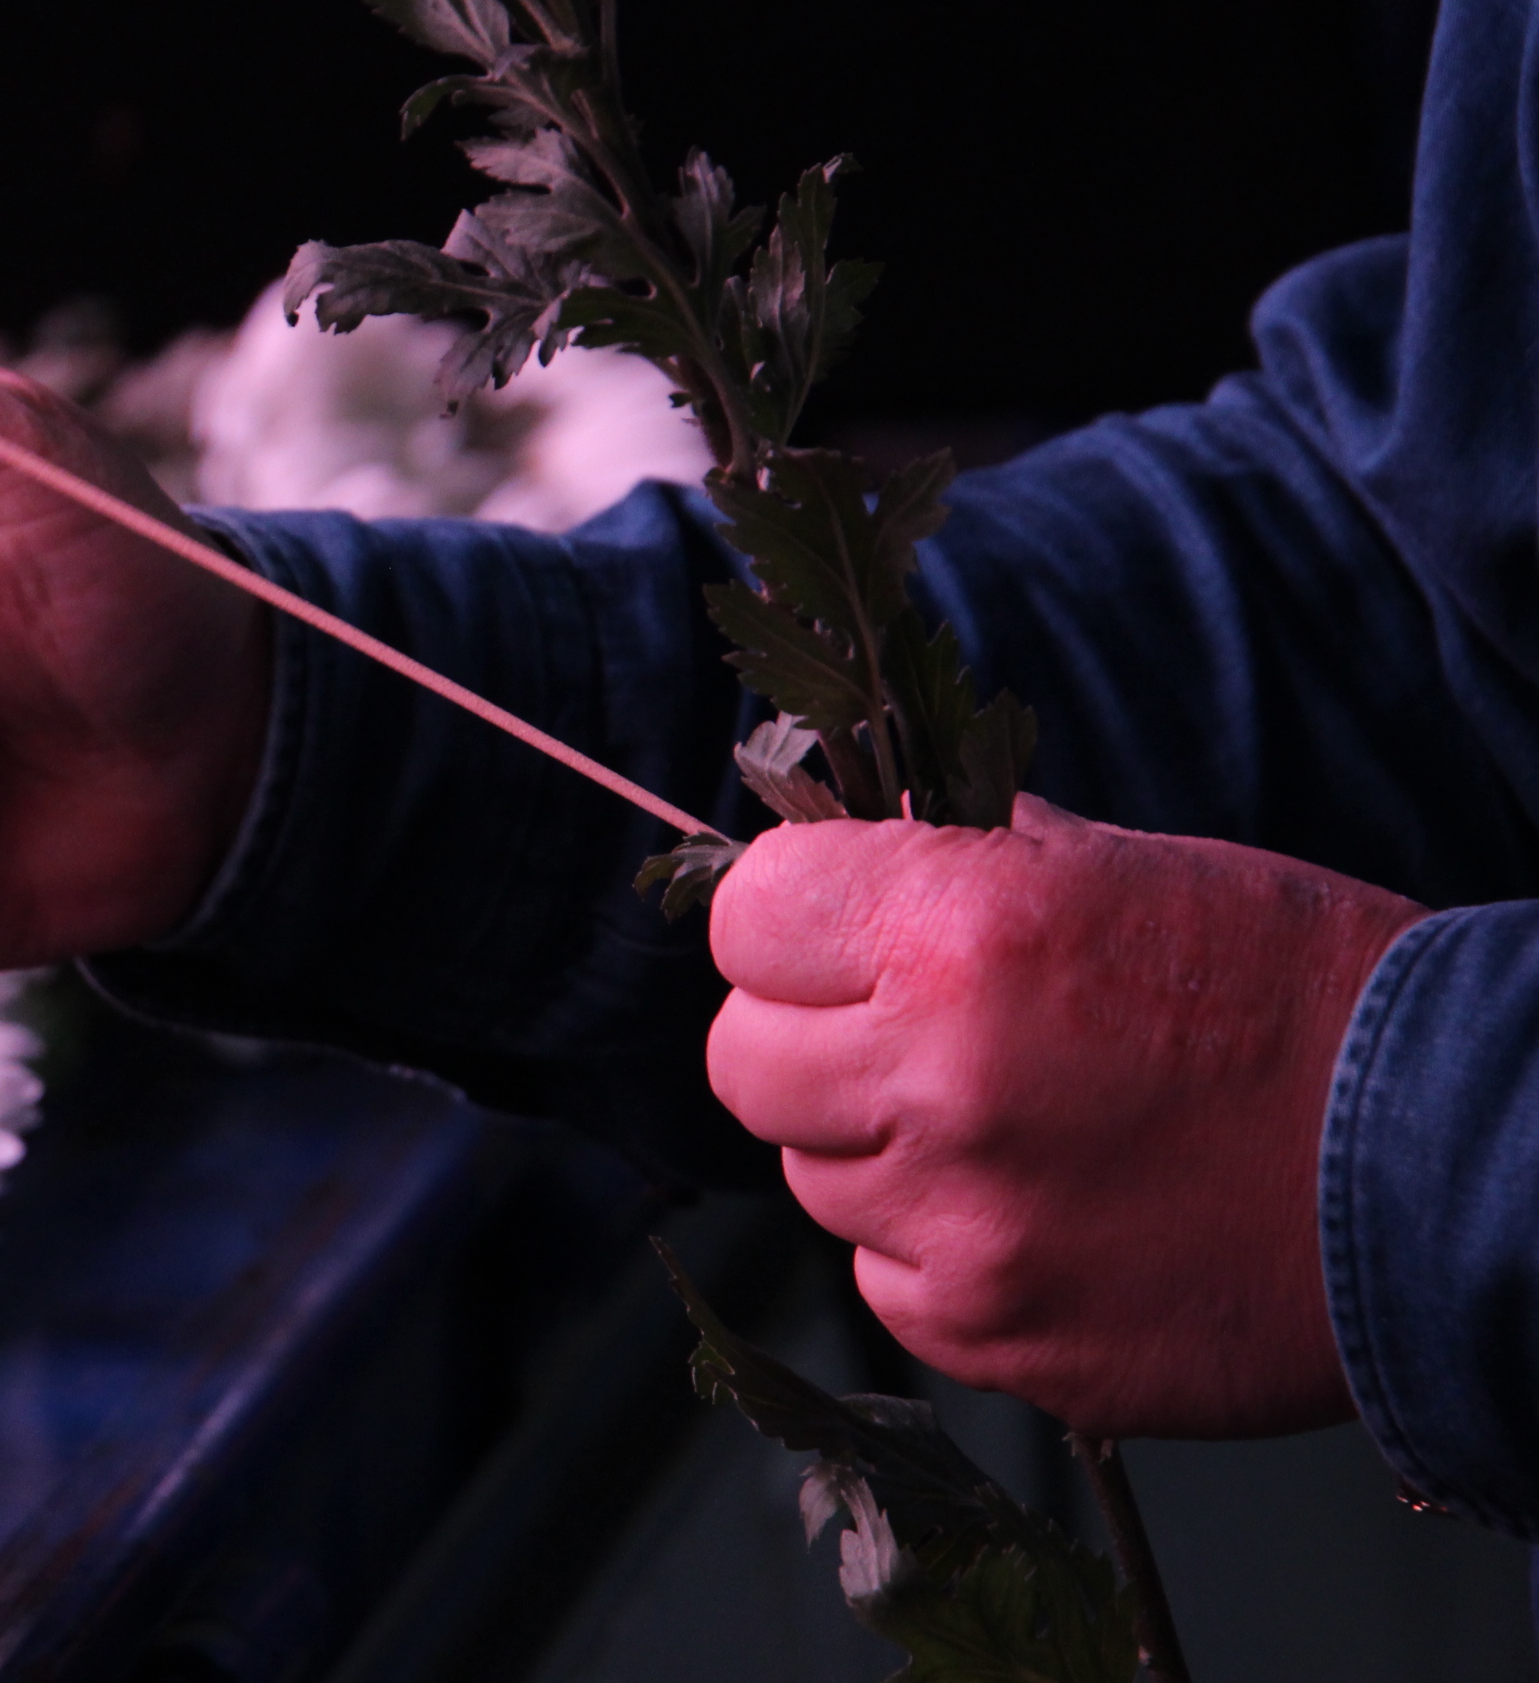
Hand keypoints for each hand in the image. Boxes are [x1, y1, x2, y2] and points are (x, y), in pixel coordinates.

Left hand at [707, 796, 1427, 1435]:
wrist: (1450, 1173)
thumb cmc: (1297, 992)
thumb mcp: (1119, 869)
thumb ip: (953, 867)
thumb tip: (835, 857)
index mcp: (959, 934)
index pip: (748, 914)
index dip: (790, 917)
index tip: (835, 926)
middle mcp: (937, 1083)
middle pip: (744, 1058)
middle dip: (807, 1035)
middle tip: (905, 1031)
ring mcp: (961, 1228)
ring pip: (811, 1172)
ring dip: (876, 1145)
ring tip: (1011, 1122)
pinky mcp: (995, 1337)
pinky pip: (886, 1278)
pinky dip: (938, 1248)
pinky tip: (1047, 1210)